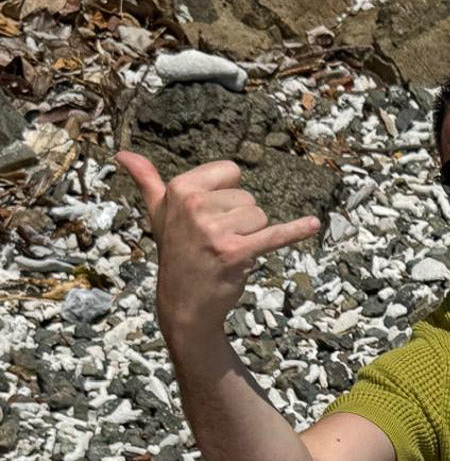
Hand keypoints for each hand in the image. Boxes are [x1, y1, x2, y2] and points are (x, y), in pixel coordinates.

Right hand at [114, 151, 320, 334]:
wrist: (185, 305)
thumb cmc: (176, 255)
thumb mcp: (157, 215)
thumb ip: (146, 181)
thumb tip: (122, 154)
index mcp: (180, 188)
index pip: (232, 171)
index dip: (228, 196)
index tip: (211, 217)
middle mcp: (195, 205)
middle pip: (248, 197)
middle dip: (241, 221)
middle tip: (217, 243)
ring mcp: (215, 230)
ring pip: (261, 217)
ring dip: (252, 237)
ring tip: (228, 254)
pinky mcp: (236, 252)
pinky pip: (274, 236)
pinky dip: (296, 231)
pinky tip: (315, 225)